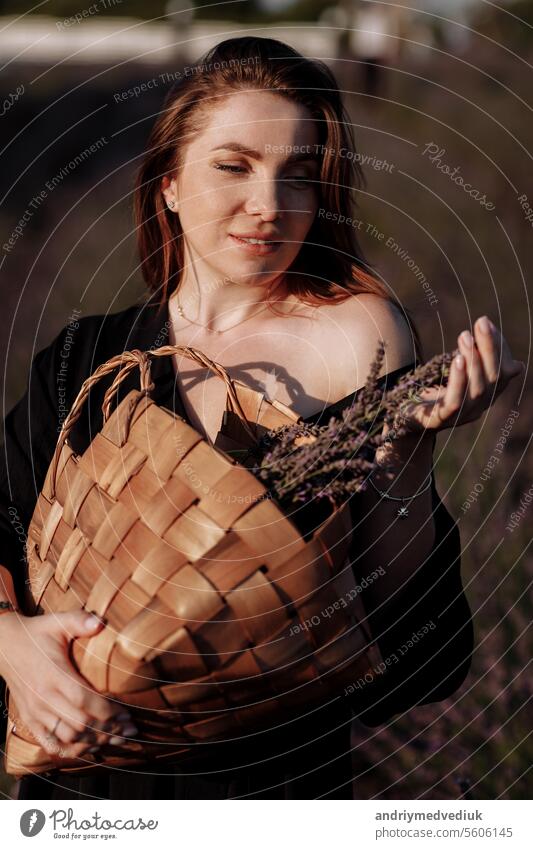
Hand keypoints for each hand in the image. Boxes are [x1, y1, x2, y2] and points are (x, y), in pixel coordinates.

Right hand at [0, 609, 136, 758]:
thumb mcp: (57, 622)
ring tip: (116, 739)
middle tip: (129, 729)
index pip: (82, 699)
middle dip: (107, 729)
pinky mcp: (30, 720)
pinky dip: (72, 750)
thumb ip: (79, 620)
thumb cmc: (36, 633)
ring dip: (93, 741)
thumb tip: (100, 622)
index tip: (126, 714)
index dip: (107, 710)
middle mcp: (43, 697)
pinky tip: (90, 747)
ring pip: (67, 737)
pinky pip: (51, 743)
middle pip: (79, 723)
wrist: (5, 646)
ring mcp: (35, 711)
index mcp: (53, 673)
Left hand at [396, 316, 523, 433]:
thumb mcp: (453, 370)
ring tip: (465, 336)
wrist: (403, 417)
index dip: (500, 347)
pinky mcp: (441, 420)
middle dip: (490, 348)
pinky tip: (457, 360)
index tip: (488, 324)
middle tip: (481, 323)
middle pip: (494, 379)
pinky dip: (459, 379)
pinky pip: (456, 401)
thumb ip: (471, 355)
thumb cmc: (430, 388)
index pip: (504, 371)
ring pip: (478, 389)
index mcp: (485, 395)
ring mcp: (461, 416)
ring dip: (474, 359)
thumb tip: (489, 327)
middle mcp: (479, 407)